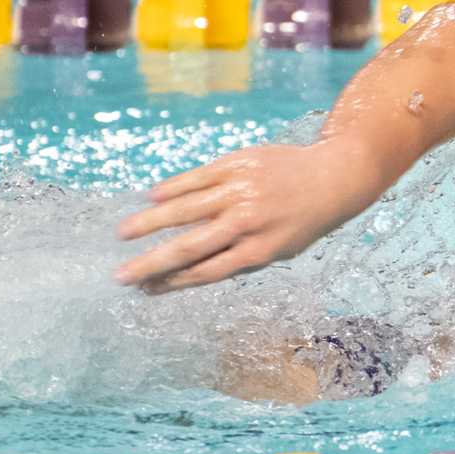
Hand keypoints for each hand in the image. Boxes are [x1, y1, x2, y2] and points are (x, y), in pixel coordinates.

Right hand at [115, 140, 370, 292]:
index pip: (205, 272)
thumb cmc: (301, 221)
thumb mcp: (279, 251)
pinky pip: (198, 177)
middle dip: (151, 264)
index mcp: (259, 251)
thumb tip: (188, 273)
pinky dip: (173, 188)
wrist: (334, 177)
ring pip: (186, 209)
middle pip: (189, 247)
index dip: (171, 284)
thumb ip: (237, 260)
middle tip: (120, 276)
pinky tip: (152, 197)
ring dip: (151, 222)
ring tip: (123, 233)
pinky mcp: (238, 163)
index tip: (144, 291)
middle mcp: (247, 222)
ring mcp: (241, 190)